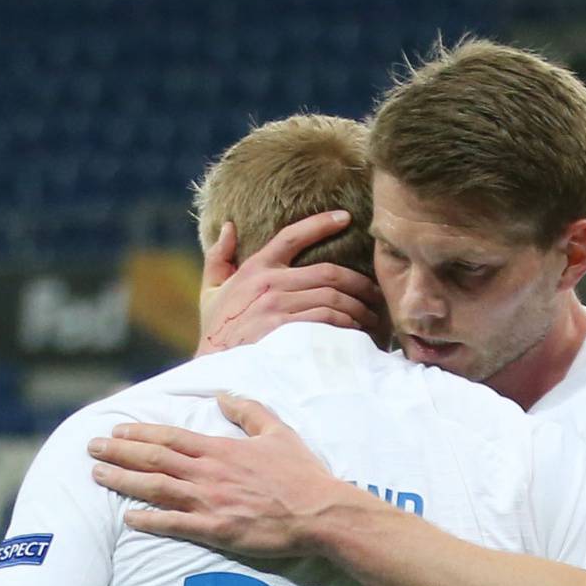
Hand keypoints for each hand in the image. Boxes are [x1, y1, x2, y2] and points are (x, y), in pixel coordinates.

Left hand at [90, 392, 365, 557]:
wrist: (319, 512)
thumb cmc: (301, 474)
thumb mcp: (277, 431)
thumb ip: (247, 411)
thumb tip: (222, 394)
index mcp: (220, 449)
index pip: (169, 437)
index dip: (139, 432)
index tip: (116, 429)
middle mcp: (208, 473)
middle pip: (153, 459)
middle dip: (119, 452)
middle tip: (91, 448)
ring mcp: (209, 501)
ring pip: (155, 488)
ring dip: (123, 480)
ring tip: (97, 475)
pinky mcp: (215, 529)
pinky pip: (174, 524)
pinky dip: (148, 521)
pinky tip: (128, 518)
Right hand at [197, 214, 382, 354]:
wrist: (211, 367)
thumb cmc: (215, 333)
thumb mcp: (210, 292)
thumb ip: (218, 257)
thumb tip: (229, 227)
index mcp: (256, 268)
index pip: (292, 235)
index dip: (321, 223)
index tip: (345, 218)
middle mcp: (270, 282)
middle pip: (329, 272)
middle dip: (359, 282)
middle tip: (375, 293)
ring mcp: (279, 305)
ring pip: (333, 297)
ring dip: (359, 307)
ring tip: (372, 317)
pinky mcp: (286, 329)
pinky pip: (328, 320)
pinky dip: (348, 325)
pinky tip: (358, 332)